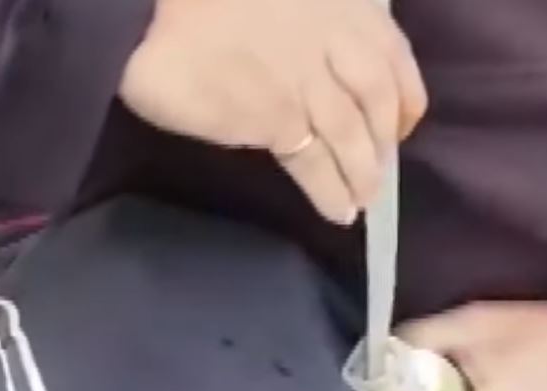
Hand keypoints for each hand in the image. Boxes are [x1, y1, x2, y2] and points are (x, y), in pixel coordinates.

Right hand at [119, 0, 426, 225]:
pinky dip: (329, 192)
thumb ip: (300, 22)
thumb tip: (320, 65)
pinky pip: (313, 164)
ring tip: (362, 201)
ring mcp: (304, 78)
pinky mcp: (275, 116)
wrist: (141, 6)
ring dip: (361, 175)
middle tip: (380, 173)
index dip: (405, 96)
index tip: (404, 124)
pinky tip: (339, 213)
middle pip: (375, 101)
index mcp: (334, 0)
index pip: (391, 54)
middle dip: (382, 142)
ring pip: (350, 136)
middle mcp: (328, 37)